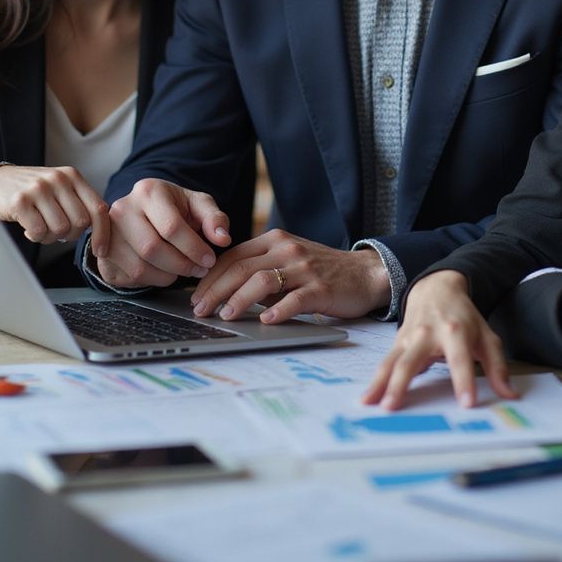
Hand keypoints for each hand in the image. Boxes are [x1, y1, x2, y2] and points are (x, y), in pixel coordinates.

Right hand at [0, 164, 108, 249]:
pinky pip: (39, 232)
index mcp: (72, 176)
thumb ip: (79, 203)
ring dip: (50, 236)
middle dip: (70, 235)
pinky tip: (28, 226)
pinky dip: (35, 237)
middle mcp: (58, 179)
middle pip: (80, 223)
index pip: (98, 208)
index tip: (101, 251)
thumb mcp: (60, 188)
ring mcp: (39, 188)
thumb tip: (101, 232)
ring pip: (60, 229)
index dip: (102, 233)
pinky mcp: (20, 201)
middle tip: (55, 229)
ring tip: (40, 226)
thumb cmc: (33, 191)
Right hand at [93, 179, 231, 288]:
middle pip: (152, 249)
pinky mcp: (103, 255)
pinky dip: (152, 280)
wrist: (145, 212)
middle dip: (182, 265)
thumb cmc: (175, 209)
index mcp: (148, 191)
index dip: (194, 248)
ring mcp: (108, 233)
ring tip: (182, 269)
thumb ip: (214, 218)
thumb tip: (222, 238)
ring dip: (168, 276)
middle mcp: (122, 209)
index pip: (171, 227)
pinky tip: (163, 270)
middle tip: (199, 269)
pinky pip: (129, 278)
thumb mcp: (198, 205)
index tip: (209, 260)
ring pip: (140, 267)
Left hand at [189, 230, 390, 322]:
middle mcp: (287, 249)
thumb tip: (224, 290)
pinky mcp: (321, 288)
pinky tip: (265, 321)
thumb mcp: (288, 260)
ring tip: (225, 315)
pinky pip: (295, 299)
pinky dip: (278, 311)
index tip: (196, 295)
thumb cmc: (322, 270)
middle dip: (216, 290)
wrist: (365, 273)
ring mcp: (305, 268)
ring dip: (239, 299)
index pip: (234, 256)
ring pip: (262, 281)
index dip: (211, 276)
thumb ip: (261, 268)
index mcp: (275, 240)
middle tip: (200, 309)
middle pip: (242, 268)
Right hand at [362, 270, 516, 409]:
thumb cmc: (464, 317)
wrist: (436, 290)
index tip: (466, 404)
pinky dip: (375, 381)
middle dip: (401, 384)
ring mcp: (408, 338)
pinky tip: (368, 398)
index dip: (464, 381)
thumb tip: (509, 395)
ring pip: (392, 362)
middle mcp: (427, 334)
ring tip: (372, 404)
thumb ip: (497, 366)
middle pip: (412, 360)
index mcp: (455, 331)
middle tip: (393, 407)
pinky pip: (386, 363)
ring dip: (380, 383)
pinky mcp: (397, 343)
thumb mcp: (487, 336)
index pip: (459, 359)